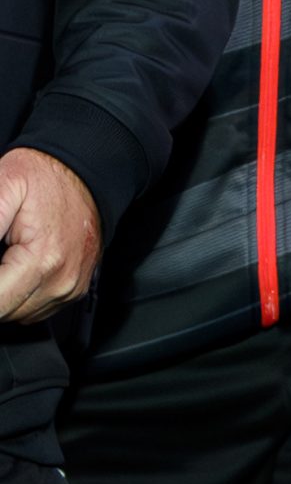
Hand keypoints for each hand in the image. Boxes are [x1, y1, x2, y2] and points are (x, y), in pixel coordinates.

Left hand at [0, 148, 100, 322]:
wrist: (89, 170)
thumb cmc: (47, 176)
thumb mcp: (3, 188)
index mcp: (42, 261)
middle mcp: (62, 280)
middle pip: (4, 311)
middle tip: (0, 251)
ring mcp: (72, 286)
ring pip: (19, 314)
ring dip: (5, 294)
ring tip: (6, 259)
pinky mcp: (77, 287)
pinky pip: (37, 309)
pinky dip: (21, 295)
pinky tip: (18, 266)